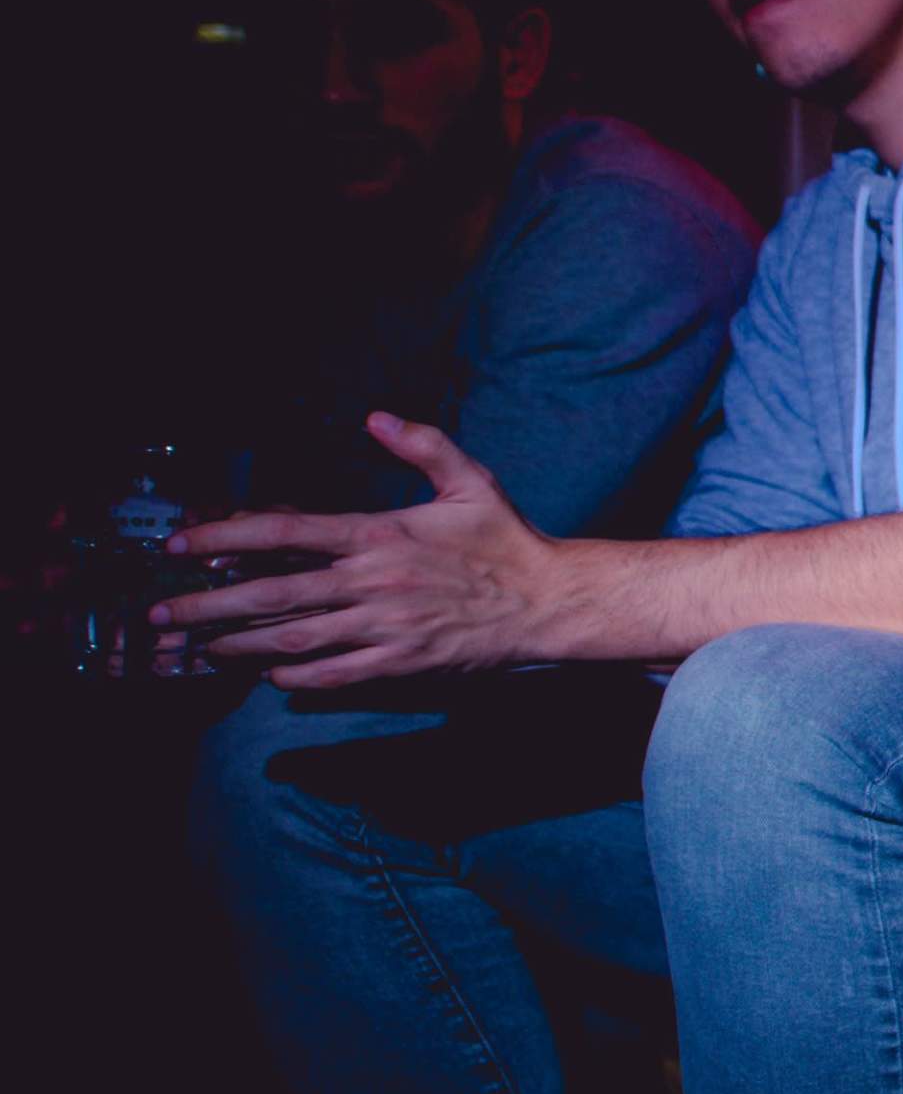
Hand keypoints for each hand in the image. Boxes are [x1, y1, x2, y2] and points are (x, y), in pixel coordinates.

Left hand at [155, 416, 556, 688]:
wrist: (549, 601)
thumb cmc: (507, 540)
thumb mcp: (470, 481)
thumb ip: (421, 446)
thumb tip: (375, 418)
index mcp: (380, 535)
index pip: (286, 534)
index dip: (225, 537)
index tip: (180, 544)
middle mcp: (372, 583)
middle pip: (272, 595)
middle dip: (207, 605)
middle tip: (161, 614)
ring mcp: (383, 627)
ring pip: (293, 639)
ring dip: (238, 645)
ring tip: (200, 648)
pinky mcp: (400, 662)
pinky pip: (334, 674)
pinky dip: (296, 675)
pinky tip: (270, 673)